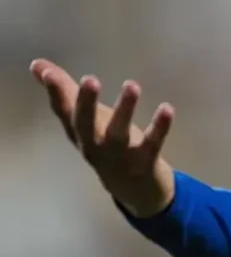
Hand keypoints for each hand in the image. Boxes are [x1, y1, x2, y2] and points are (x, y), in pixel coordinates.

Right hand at [29, 59, 176, 217]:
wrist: (135, 191)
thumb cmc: (107, 146)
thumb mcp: (86, 120)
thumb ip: (65, 93)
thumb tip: (38, 65)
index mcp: (80, 132)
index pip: (64, 111)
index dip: (55, 92)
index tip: (45, 71)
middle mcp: (95, 145)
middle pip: (85, 125)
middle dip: (86, 103)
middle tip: (89, 80)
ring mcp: (120, 156)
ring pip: (119, 133)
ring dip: (125, 110)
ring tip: (132, 85)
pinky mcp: (145, 162)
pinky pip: (152, 143)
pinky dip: (159, 127)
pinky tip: (167, 108)